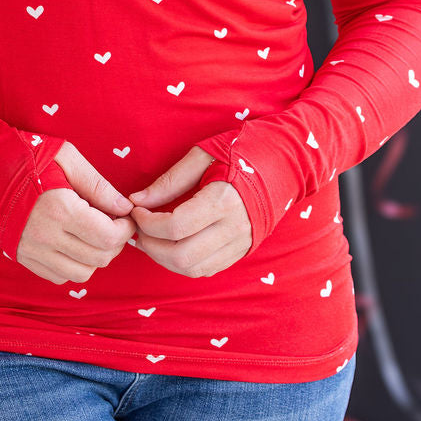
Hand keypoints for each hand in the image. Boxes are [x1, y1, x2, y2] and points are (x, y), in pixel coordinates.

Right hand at [16, 139, 136, 284]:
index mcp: (59, 209)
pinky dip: (73, 265)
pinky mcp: (21, 257)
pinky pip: (58, 276)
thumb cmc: (23, 154)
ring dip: (95, 257)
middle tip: (114, 223)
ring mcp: (31, 251)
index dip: (125, 230)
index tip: (126, 216)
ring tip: (94, 234)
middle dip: (115, 243)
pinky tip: (72, 243)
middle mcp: (45, 237)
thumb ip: (97, 184)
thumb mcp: (65, 156)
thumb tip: (124, 208)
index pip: (107, 237)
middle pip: (98, 258)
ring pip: (81, 273)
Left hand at [128, 145, 251, 277]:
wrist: (284, 164)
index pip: (175, 226)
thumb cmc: (242, 152)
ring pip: (193, 269)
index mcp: (224, 200)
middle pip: (182, 255)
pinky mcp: (242, 251)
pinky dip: (183, 263)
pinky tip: (171, 245)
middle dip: (151, 246)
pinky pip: (206, 269)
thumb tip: (137, 200)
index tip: (136, 210)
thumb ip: (170, 180)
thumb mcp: (203, 155)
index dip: (147, 222)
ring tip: (150, 239)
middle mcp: (234, 228)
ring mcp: (240, 244)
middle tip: (138, 230)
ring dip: (164, 259)